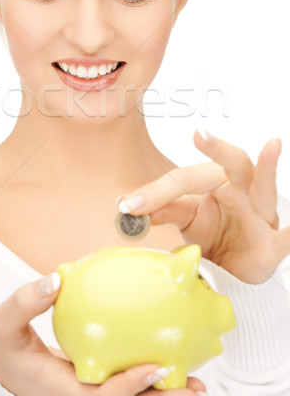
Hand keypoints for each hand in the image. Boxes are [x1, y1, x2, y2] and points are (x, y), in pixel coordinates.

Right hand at [0, 273, 205, 394]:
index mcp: (62, 393)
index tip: (156, 365)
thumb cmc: (8, 349)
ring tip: (197, 386)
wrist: (7, 367)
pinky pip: (132, 392)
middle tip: (194, 389)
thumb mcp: (4, 325)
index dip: (129, 387)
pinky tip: (175, 369)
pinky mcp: (101, 392)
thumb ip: (24, 303)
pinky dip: (154, 385)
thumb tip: (53, 281)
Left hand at [117, 131, 289, 283]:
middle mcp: (242, 191)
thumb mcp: (185, 217)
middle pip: (232, 163)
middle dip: (218, 149)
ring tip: (272, 144)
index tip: (128, 205)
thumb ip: (161, 208)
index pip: (185, 178)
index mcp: (217, 181)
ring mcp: (260, 216)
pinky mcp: (271, 246)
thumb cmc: (213, 231)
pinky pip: (286, 238)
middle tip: (199, 135)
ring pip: (264, 188)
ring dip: (267, 167)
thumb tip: (127, 205)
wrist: (237, 267)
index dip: (156, 192)